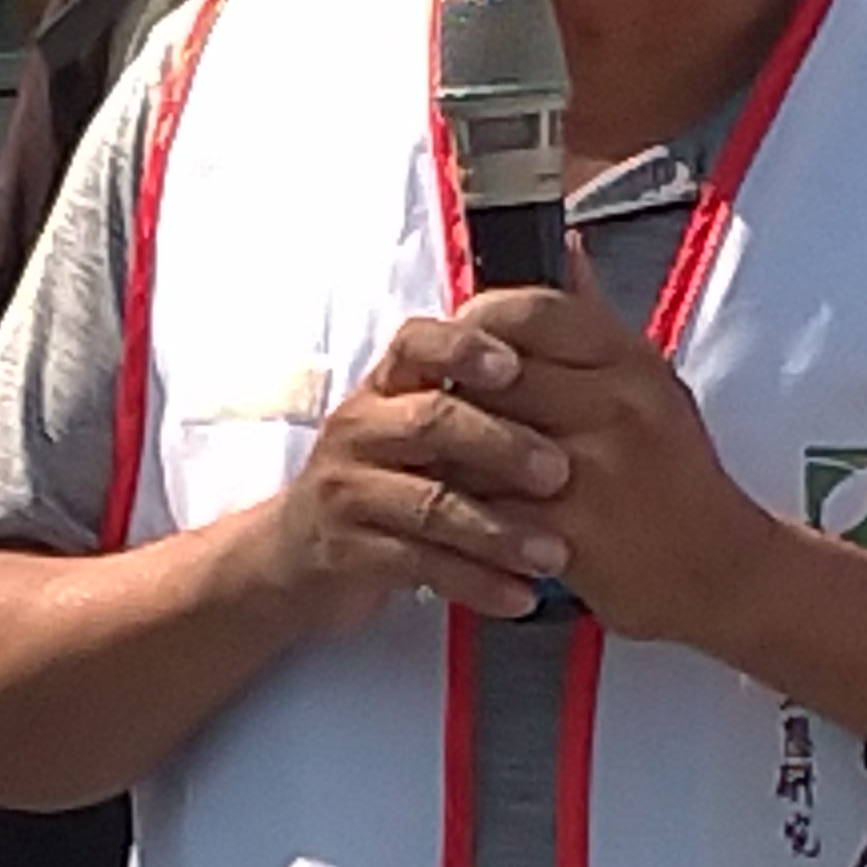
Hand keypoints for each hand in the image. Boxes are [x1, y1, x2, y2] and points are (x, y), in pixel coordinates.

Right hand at [260, 315, 574, 629]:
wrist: (295, 552)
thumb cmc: (389, 475)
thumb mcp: (420, 420)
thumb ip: (483, 380)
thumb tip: (571, 271)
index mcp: (386, 386)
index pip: (417, 344)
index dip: (463, 349)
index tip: (515, 366)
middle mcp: (360, 427)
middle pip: (430, 421)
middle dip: (501, 445)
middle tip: (560, 472)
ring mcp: (348, 490)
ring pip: (429, 503)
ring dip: (498, 530)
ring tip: (554, 553)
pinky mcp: (346, 550)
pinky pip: (418, 564)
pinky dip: (474, 583)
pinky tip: (521, 596)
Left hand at [464, 255, 789, 649]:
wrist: (723, 568)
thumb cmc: (676, 475)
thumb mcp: (650, 384)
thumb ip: (596, 322)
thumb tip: (566, 249)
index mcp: (630, 359)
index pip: (533, 309)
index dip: (478, 321)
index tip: (456, 342)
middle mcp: (618, 401)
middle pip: (497, 371)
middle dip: (451, 388)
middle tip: (428, 406)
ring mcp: (597, 464)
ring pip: (484, 436)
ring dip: (448, 448)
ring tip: (434, 456)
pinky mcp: (576, 525)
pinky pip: (491, 503)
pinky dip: (463, 506)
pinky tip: (455, 510)